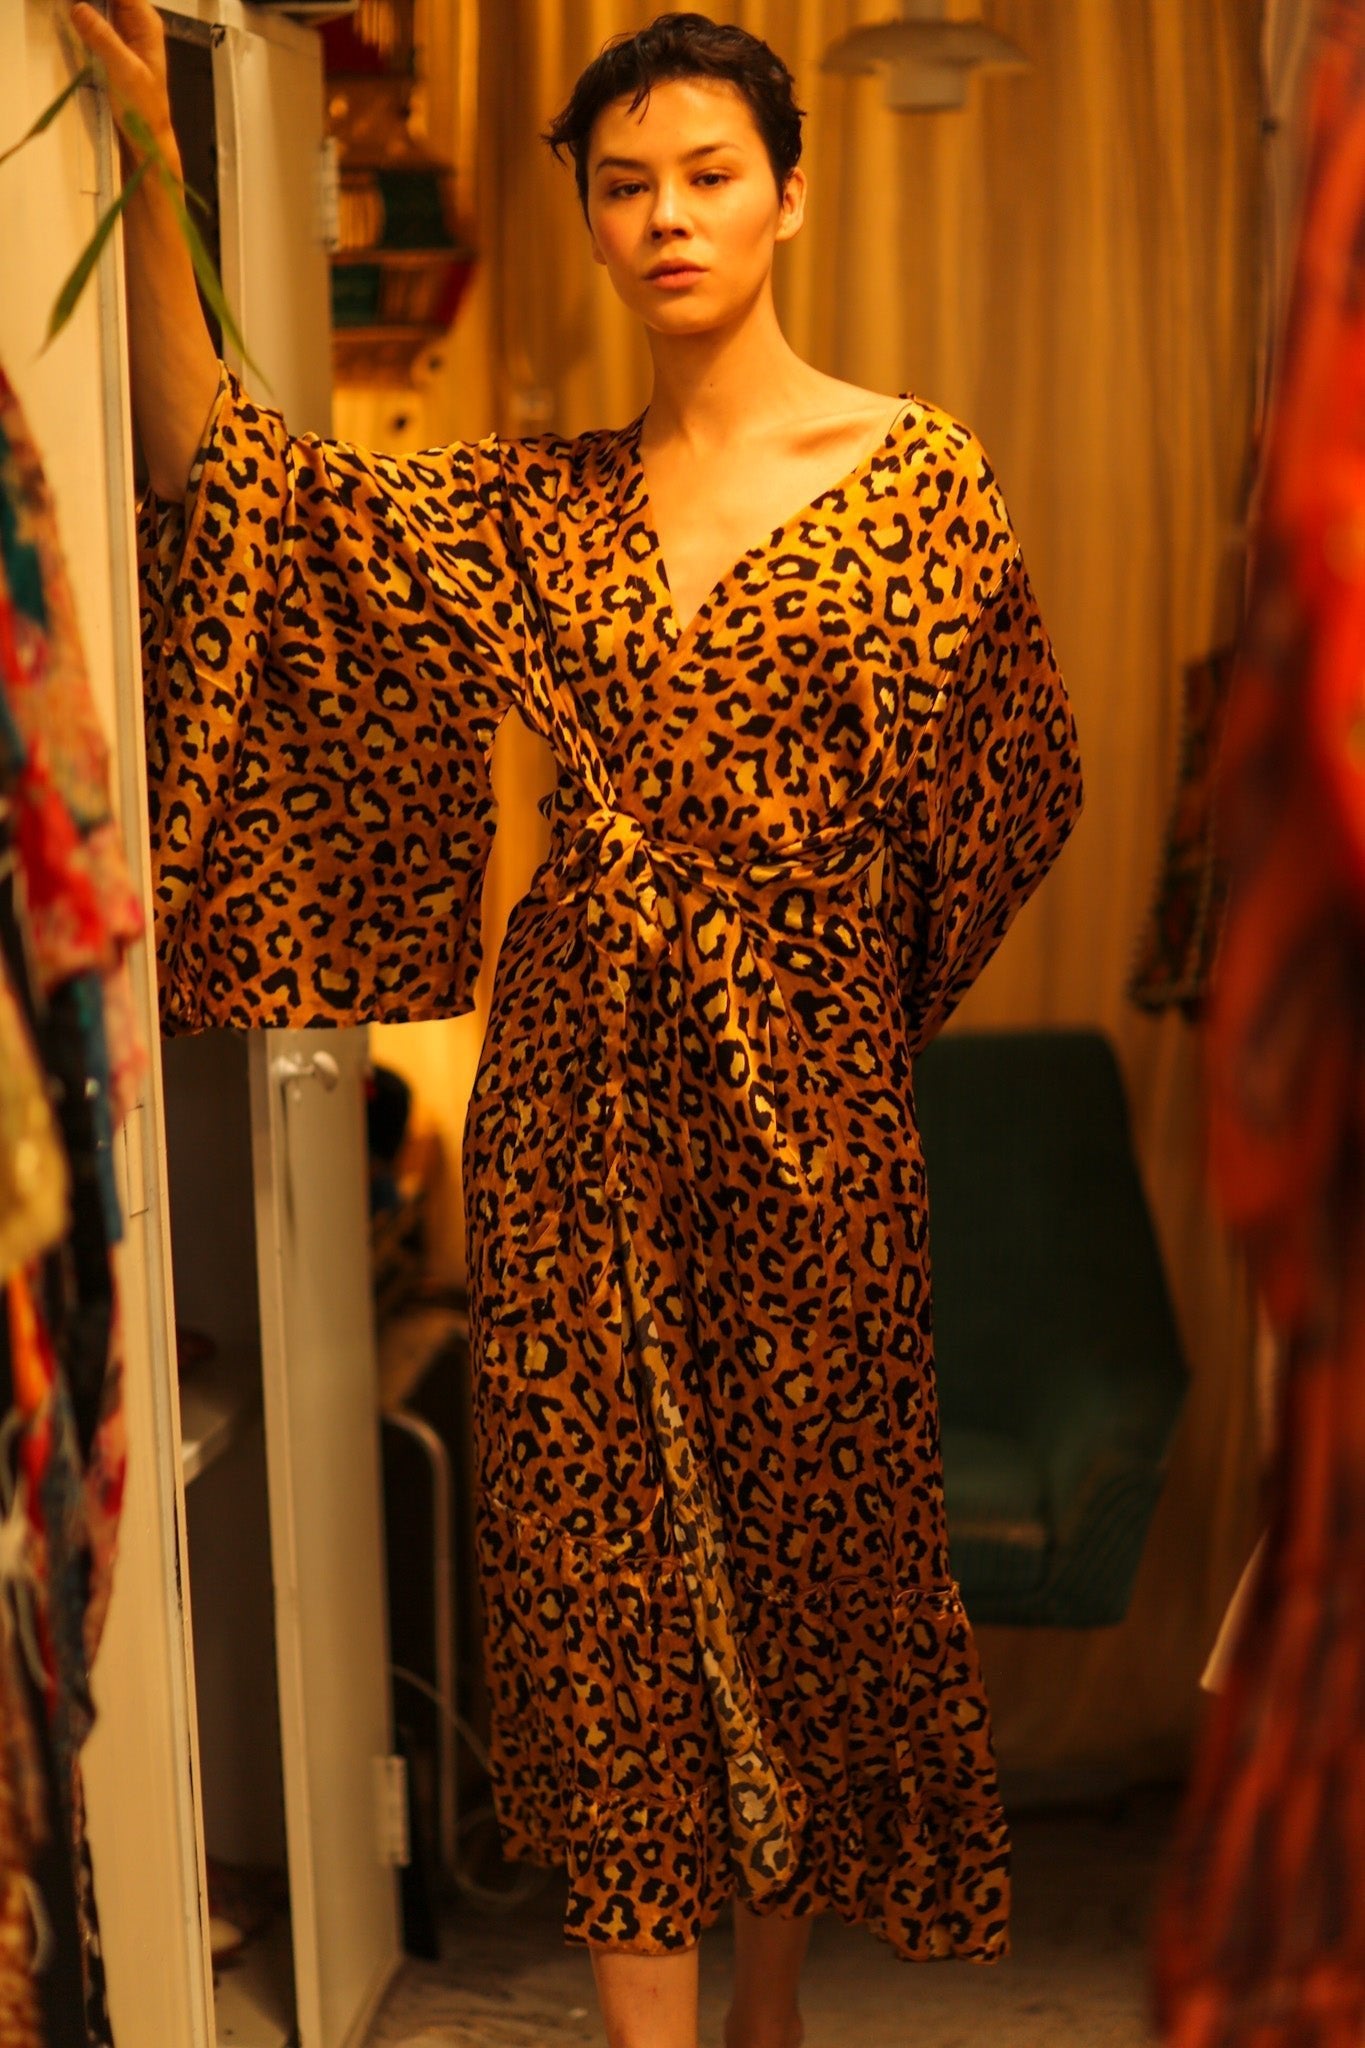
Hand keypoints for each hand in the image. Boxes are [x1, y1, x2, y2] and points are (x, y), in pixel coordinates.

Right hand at [67, 1, 178, 168]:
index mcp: (146, 21)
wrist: (146, 135)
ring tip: (65, 8)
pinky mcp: (111, 43)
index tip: (78, 1)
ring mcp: (123, 30)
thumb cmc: (143, 106)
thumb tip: (78, 8)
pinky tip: (69, 16)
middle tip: (68, 6)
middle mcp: (136, 20)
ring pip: (100, 3)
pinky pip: (95, 19)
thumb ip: (103, 37)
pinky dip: (83, 15)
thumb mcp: (124, 70)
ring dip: (84, 5)